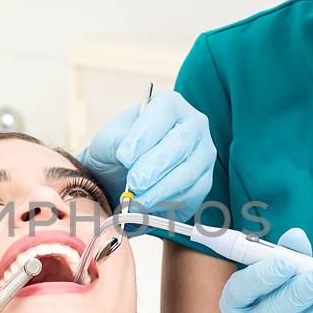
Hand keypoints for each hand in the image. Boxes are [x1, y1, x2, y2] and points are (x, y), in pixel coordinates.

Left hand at [78, 91, 214, 219]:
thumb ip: (118, 141)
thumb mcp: (109, 139)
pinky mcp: (203, 182)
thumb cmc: (117, 149)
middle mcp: (194, 125)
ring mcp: (203, 154)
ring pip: (189, 172)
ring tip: (136, 201)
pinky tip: (148, 207)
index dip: (145, 135)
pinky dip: (168, 204)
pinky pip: (192, 195)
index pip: (164, 111)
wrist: (121, 174)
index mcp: (170, 105)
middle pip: (182, 143)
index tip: (124, 157)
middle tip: (134, 183)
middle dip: (156, 166)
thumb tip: (128, 155)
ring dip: (161, 190)